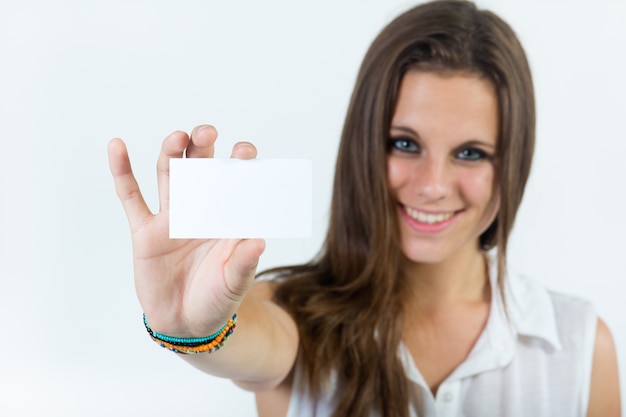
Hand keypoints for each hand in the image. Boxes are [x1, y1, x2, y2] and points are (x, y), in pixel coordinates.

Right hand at [107, 125, 265, 337]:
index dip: (239, 164)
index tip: (245, 151)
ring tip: (177, 137)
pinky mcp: (145, 231)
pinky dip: (123, 171)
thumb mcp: (235, 282)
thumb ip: (245, 261)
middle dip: (203, 148)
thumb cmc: (218, 299)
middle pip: (200, 169)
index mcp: (226, 218)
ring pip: (169, 176)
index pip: (235, 182)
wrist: (186, 323)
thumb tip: (258, 240)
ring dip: (171, 153)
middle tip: (207, 132)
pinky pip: (131, 197)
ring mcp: (171, 218)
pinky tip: (116, 147)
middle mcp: (200, 210)